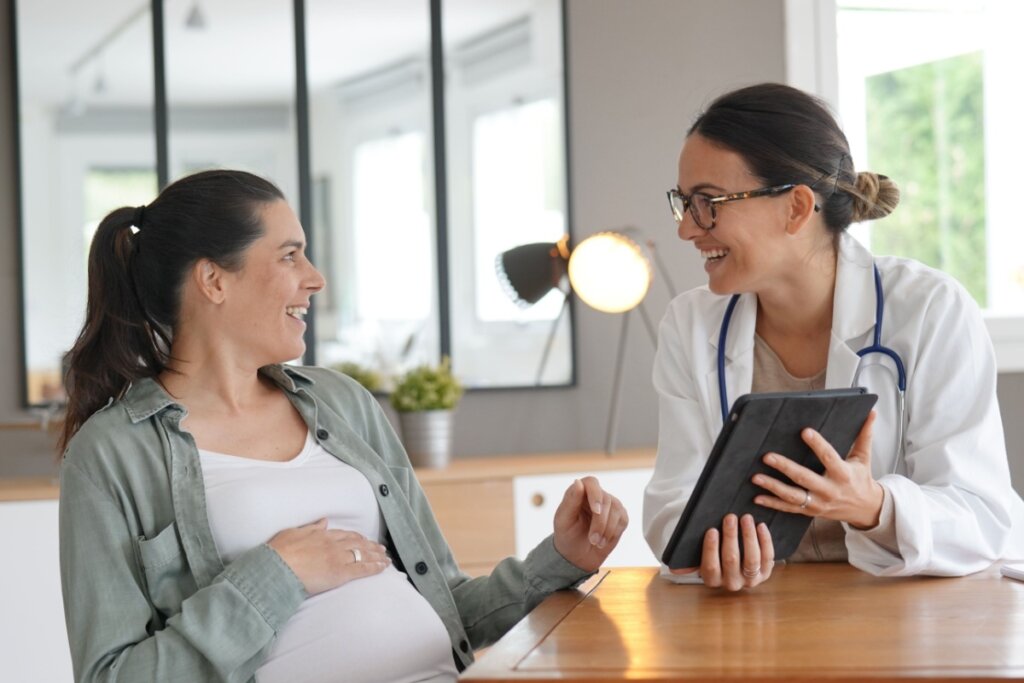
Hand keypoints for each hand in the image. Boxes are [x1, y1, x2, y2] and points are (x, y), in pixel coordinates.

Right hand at [267, 518, 389, 594]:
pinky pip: (363, 569)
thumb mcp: (293, 533)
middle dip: (371, 545)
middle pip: (357, 543)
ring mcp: (338, 558)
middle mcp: (333, 544)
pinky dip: (375, 567)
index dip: (357, 537)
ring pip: (363, 554)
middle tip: (381, 548)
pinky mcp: (341, 572)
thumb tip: (324, 521)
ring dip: (376, 555)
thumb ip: (311, 527)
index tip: (364, 539)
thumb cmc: (279, 552)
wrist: (277, 567)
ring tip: (385, 558)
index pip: (345, 535)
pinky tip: (383, 567)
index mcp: (322, 535)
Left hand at [552, 477, 627, 572]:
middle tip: (593, 540)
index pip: (591, 483)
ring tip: (596, 542)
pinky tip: (604, 541)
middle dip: (600, 523)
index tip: (596, 511)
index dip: (595, 495)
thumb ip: (571, 500)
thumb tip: (578, 482)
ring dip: (607, 530)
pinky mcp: (620, 516)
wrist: (577, 556)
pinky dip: (613, 533)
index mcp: (579, 492)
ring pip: (616, 510)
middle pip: (605, 500)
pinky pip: (623, 520)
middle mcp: (596, 495)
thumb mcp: (563, 520)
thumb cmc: (567, 535)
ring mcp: (610, 505)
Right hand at [672, 513, 774, 590]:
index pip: (710, 567)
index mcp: (712, 580)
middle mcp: (731, 583)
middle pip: (731, 560)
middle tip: (730, 517)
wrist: (733, 559)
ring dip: (749, 536)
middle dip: (731, 536)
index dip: (711, 549)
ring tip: (746, 518)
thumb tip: (673, 568)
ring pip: (751, 559)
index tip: (711, 530)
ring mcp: (750, 580)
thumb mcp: (697, 557)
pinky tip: (760, 526)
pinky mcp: (765, 573)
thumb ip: (687, 561)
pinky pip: (768, 558)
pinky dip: (765, 541)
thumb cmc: (712, 553)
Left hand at [753, 411, 883, 528]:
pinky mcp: (811, 511)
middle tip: (767, 456)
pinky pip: (789, 508)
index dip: (817, 444)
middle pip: (804, 478)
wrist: (866, 509)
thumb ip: (864, 435)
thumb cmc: (861, 480)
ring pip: (793, 496)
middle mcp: (829, 490)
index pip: (829, 457)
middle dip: (785, 467)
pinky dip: (773, 504)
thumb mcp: (864, 458)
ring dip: (773, 487)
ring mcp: (819, 503)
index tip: (804, 431)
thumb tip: (871, 413)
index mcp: (843, 474)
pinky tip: (757, 497)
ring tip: (756, 477)